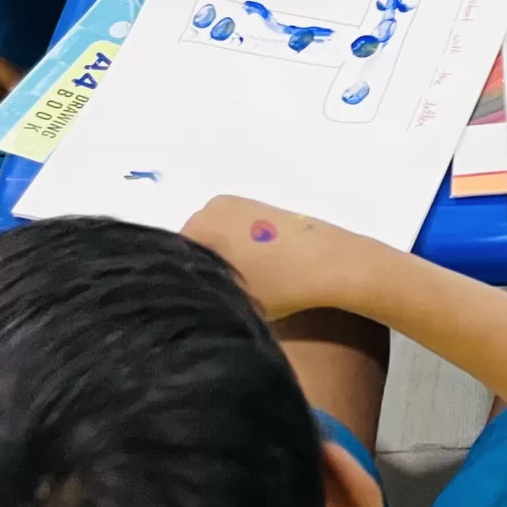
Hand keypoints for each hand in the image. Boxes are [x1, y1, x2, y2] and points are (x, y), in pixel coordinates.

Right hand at [184, 196, 368, 320]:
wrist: (333, 263)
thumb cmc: (280, 284)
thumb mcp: (230, 300)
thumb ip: (198, 296)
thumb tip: (184, 299)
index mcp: (200, 226)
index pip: (173, 259)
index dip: (182, 284)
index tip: (196, 303)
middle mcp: (214, 207)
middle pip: (193, 246)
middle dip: (200, 270)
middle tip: (215, 299)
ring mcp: (241, 204)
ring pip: (215, 240)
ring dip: (221, 260)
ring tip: (237, 288)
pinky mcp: (263, 208)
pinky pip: (236, 232)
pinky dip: (239, 251)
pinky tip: (255, 273)